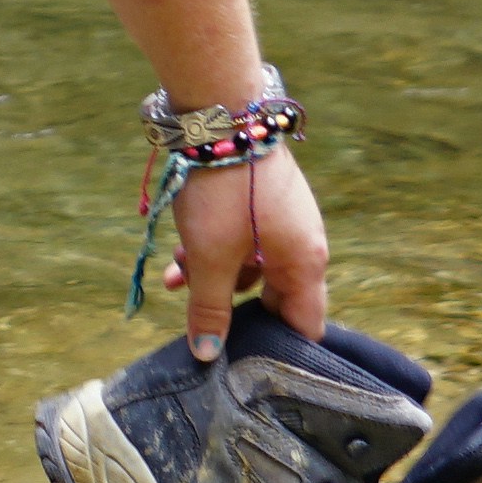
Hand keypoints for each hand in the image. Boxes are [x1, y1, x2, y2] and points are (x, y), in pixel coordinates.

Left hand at [174, 142, 331, 351]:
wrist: (219, 116)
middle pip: (273, 296)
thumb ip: (209, 308)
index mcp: (305, 264)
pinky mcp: (264, 202)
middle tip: (198, 320)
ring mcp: (285, 220)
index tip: (249, 366)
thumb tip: (207, 353)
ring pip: (251, 267)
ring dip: (214, 275)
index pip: (305, 324)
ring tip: (176, 275)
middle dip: (231, 308)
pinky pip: (243, 240)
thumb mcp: (210, 257)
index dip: (281, 350)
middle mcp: (303, 244)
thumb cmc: (223, 192)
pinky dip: (216, 249)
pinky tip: (181, 252)